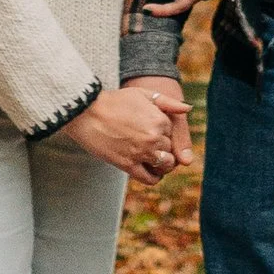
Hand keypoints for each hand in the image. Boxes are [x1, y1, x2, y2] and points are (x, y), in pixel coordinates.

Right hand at [62, 80, 188, 178]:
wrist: (86, 113)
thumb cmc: (114, 101)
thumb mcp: (142, 94)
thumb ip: (167, 102)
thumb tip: (188, 109)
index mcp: (159, 120)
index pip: (174, 133)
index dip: (166, 132)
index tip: (154, 130)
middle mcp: (154, 138)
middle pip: (171, 150)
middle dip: (165, 148)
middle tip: (152, 144)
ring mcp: (141, 153)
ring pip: (165, 165)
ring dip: (163, 164)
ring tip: (154, 159)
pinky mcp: (128, 165)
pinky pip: (150, 178)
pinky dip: (154, 178)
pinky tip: (151, 172)